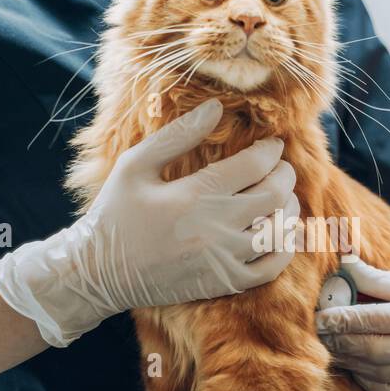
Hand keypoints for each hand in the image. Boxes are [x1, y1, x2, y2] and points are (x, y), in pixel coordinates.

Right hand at [0, 99, 298, 346]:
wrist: (100, 272)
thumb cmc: (115, 213)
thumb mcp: (135, 165)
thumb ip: (177, 135)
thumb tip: (216, 108)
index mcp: (195, 194)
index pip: (255, 165)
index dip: (271, 150)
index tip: (273, 144)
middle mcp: (215, 227)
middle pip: (275, 195)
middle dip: (285, 175)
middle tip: (281, 167)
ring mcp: (222, 259)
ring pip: (279, 231)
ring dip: (289, 208)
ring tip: (284, 196)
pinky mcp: (224, 282)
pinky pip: (271, 268)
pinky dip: (284, 249)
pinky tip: (281, 233)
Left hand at [315, 259, 389, 390]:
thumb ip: (377, 279)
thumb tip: (341, 264)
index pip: (377, 320)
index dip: (344, 320)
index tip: (320, 317)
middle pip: (376, 350)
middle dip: (343, 342)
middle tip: (320, 335)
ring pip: (383, 374)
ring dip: (353, 363)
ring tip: (333, 350)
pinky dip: (374, 384)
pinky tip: (359, 370)